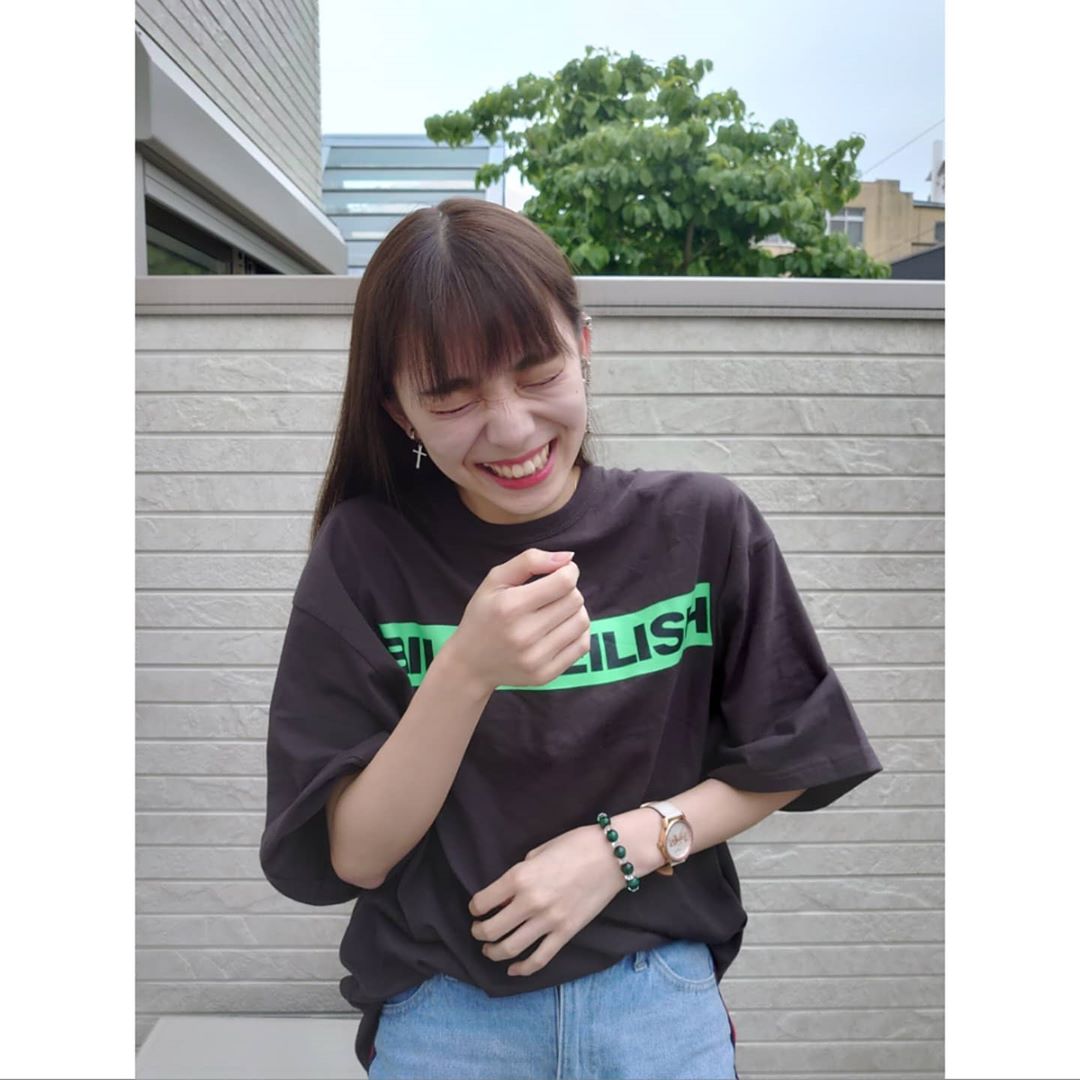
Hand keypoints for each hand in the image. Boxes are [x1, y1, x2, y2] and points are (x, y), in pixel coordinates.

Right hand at [449, 548, 590, 692]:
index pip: (564, 582)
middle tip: (553, 593)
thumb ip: (530, 561)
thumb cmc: (484, 615)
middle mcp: (524, 634)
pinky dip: (577, 632)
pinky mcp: (545, 674)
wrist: (470, 664)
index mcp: (510, 606)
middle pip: (575, 600)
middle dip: (569, 590)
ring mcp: (536, 658)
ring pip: (582, 622)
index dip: (569, 571)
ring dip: (575, 611)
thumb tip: (569, 558)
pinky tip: (560, 629)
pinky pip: (582, 645)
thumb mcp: (495, 579)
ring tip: (557, 610)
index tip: (562, 572)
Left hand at [468, 825, 624, 977]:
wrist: (612, 855)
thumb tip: (507, 893)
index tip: (477, 909)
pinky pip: (538, 959)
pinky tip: (513, 969)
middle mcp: (530, 901)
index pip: (483, 902)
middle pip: (492, 930)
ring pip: (510, 948)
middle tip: (478, 931)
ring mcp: (548, 920)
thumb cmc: (575, 845)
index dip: (475, 908)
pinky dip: (522, 968)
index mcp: (519, 876)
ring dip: (493, 952)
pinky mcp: (566, 933)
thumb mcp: (538, 852)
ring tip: (490, 950)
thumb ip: (520, 874)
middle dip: (479, 933)